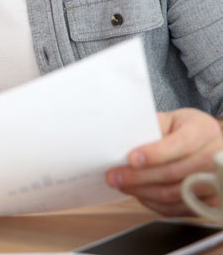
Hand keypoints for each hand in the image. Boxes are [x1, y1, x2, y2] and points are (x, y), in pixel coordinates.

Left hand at [106, 108, 222, 215]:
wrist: (202, 143)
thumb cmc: (180, 130)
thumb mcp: (167, 120)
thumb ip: (149, 129)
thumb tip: (120, 144)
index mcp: (203, 130)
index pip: (181, 144)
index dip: (155, 153)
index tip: (131, 159)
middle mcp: (215, 155)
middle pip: (175, 172)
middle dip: (139, 177)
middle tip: (114, 176)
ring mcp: (216, 181)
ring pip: (174, 193)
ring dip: (142, 191)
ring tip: (122, 185)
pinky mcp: (209, 201)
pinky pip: (177, 208)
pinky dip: (153, 203)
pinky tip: (138, 194)